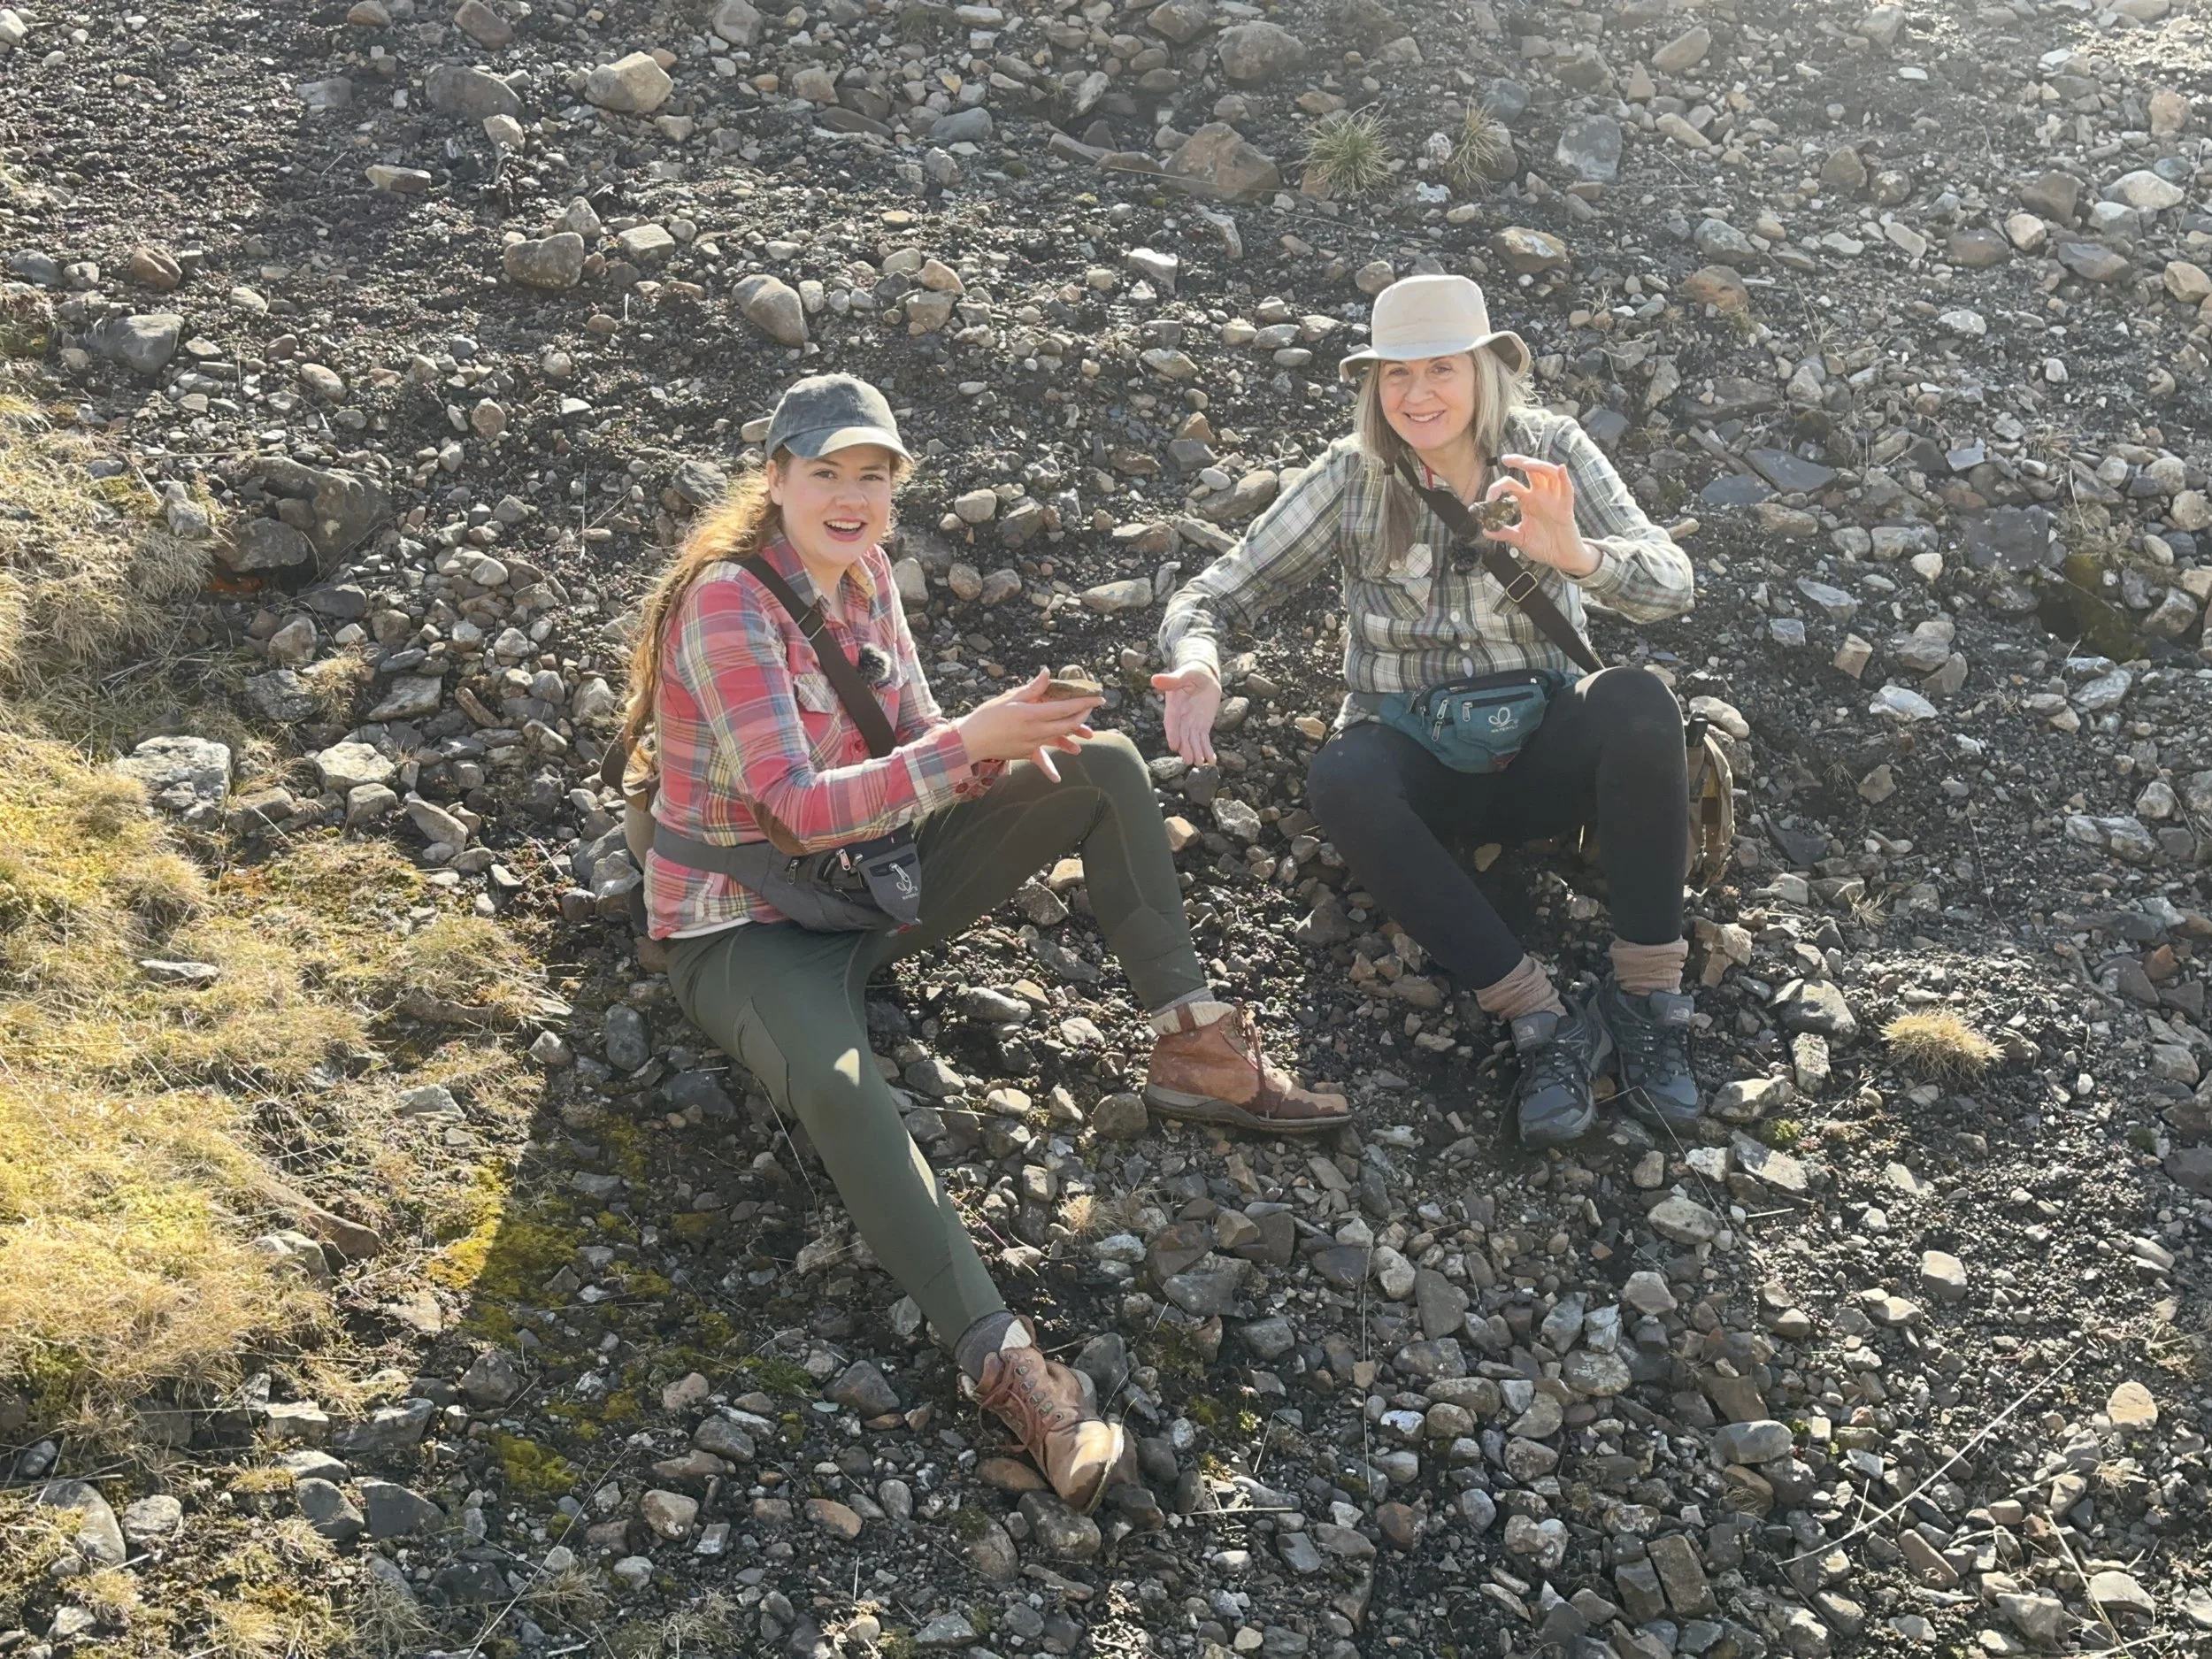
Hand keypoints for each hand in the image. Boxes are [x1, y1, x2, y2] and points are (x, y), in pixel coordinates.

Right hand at [954, 669, 1100, 780]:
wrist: (970, 740)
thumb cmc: (987, 716)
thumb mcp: (1009, 698)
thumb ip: (1032, 688)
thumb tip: (1047, 673)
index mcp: (1032, 713)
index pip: (1065, 707)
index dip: (1084, 703)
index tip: (1098, 698)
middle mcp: (1035, 730)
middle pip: (1067, 724)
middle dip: (1083, 716)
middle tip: (1090, 708)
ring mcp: (1032, 743)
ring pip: (1059, 740)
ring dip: (1073, 738)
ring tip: (1087, 736)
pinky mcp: (1025, 752)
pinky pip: (1040, 761)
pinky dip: (1049, 769)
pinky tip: (1057, 779)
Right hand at [1150, 663, 1220, 766]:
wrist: (1204, 676)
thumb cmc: (1192, 672)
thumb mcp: (1184, 673)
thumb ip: (1171, 680)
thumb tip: (1154, 679)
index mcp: (1174, 705)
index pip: (1171, 721)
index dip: (1172, 733)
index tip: (1173, 745)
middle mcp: (1181, 718)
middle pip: (1182, 735)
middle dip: (1185, 748)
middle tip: (1189, 760)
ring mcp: (1191, 724)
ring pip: (1192, 741)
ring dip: (1196, 752)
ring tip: (1200, 763)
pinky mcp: (1202, 726)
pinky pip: (1204, 740)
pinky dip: (1207, 750)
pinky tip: (1211, 761)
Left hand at [1483, 455, 1598, 577]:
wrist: (1560, 558)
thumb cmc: (1543, 545)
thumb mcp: (1519, 539)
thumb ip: (1504, 533)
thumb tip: (1485, 530)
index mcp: (1527, 501)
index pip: (1511, 485)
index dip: (1498, 488)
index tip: (1488, 499)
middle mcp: (1540, 496)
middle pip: (1531, 470)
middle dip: (1519, 461)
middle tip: (1506, 459)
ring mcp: (1554, 499)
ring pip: (1548, 474)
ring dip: (1538, 466)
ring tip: (1526, 464)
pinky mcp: (1566, 508)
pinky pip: (1567, 490)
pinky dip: (1564, 478)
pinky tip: (1560, 469)